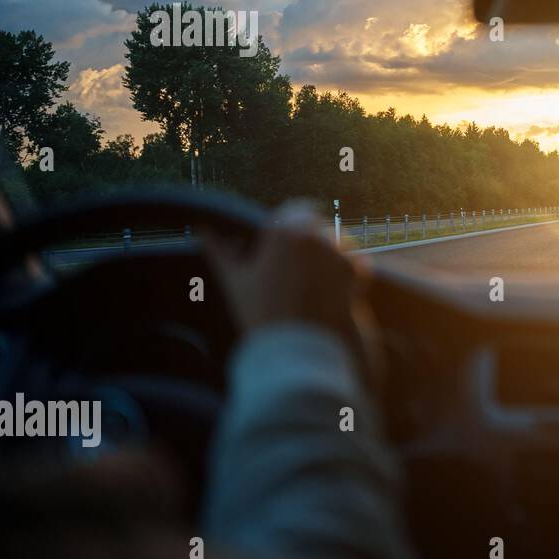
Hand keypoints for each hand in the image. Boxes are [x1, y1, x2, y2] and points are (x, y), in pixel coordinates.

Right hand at [202, 203, 378, 383]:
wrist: (298, 350)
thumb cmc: (260, 315)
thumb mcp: (235, 281)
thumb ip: (217, 250)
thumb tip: (201, 229)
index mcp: (284, 231)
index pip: (294, 209)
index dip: (289, 224)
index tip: (284, 241)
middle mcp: (315, 235)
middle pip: (316, 225)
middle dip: (308, 240)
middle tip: (295, 268)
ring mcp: (339, 251)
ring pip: (335, 241)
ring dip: (326, 253)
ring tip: (309, 284)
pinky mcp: (357, 269)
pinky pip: (351, 260)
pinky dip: (343, 271)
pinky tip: (326, 291)